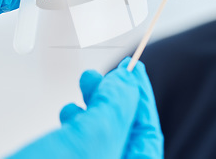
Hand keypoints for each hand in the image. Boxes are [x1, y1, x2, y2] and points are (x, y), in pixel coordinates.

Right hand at [7, 58, 163, 158]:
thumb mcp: (87, 142)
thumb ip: (114, 109)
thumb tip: (127, 80)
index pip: (148, 135)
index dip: (141, 98)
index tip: (132, 68)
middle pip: (124, 135)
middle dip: (114, 99)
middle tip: (101, 74)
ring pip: (101, 139)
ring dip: (95, 107)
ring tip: (83, 85)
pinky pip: (81, 147)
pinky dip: (77, 124)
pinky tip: (67, 113)